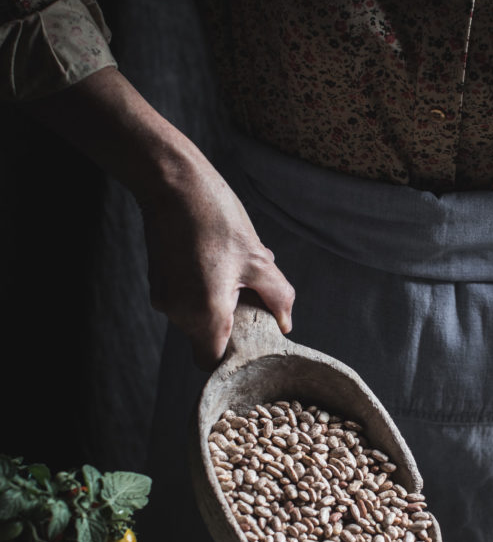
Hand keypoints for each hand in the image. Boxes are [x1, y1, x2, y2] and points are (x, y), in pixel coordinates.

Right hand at [140, 159, 294, 368]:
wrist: (170, 180)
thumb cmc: (215, 216)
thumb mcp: (258, 259)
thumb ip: (277, 298)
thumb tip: (286, 323)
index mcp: (205, 313)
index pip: (213, 361)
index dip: (231, 355)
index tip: (248, 336)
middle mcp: (178, 312)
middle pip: (207, 339)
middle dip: (231, 321)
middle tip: (248, 290)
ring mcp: (164, 298)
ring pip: (197, 318)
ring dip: (219, 303)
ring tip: (232, 267)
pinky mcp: (158, 283)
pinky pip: (186, 299)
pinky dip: (203, 289)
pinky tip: (215, 259)